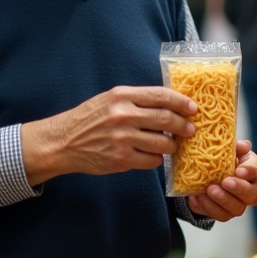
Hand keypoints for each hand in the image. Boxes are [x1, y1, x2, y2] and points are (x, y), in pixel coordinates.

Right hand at [20, 86, 197, 184]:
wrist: (63, 142)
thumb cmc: (89, 119)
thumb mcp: (110, 99)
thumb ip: (137, 99)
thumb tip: (170, 103)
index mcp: (122, 96)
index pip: (161, 96)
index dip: (182, 102)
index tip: (193, 108)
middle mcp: (123, 115)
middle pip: (166, 120)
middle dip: (184, 126)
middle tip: (190, 129)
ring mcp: (122, 139)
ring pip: (163, 143)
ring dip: (172, 145)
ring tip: (171, 144)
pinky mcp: (121, 159)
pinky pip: (152, 161)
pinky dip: (157, 159)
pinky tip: (153, 156)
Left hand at [188, 140, 256, 222]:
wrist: (203, 175)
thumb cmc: (220, 160)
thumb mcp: (226, 149)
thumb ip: (235, 146)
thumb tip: (243, 146)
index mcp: (252, 169)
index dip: (251, 171)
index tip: (239, 170)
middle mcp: (250, 189)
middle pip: (254, 195)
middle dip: (239, 189)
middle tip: (225, 182)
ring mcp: (238, 204)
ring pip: (237, 208)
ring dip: (222, 200)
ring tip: (209, 190)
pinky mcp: (224, 213)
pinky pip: (219, 215)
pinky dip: (208, 206)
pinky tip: (198, 197)